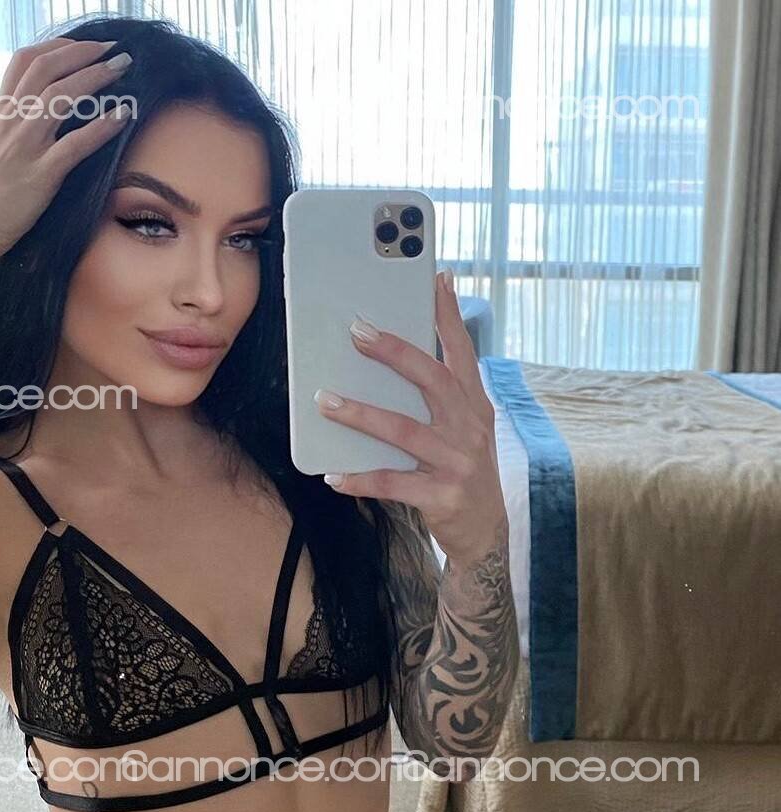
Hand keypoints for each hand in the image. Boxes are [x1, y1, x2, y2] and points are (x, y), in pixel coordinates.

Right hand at [0, 37, 133, 265]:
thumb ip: (4, 125)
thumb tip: (18, 112)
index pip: (26, 61)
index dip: (57, 46)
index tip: (82, 47)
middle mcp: (11, 120)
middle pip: (47, 68)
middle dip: (83, 52)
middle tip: (112, 50)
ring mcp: (25, 146)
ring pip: (62, 96)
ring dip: (96, 77)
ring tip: (122, 69)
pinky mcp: (40, 175)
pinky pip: (75, 144)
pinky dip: (101, 126)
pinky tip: (121, 116)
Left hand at [313, 270, 506, 569]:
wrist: (486, 533)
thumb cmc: (464, 472)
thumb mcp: (466, 429)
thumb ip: (445, 394)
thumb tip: (408, 356)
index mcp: (474, 406)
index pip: (462, 353)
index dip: (449, 316)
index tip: (435, 279)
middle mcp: (470, 429)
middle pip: (433, 381)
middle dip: (395, 353)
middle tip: (358, 331)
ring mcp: (457, 463)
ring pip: (405, 431)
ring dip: (361, 414)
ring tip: (325, 401)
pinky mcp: (441, 497)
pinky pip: (394, 484)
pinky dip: (362, 479)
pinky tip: (334, 475)